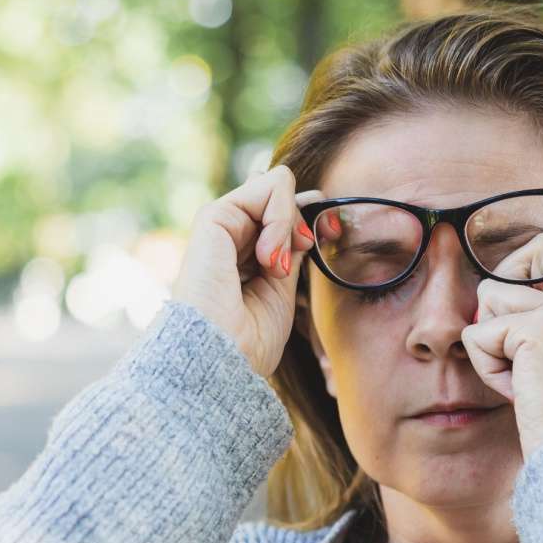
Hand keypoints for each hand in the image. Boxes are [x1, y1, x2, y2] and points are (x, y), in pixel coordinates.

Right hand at [171, 164, 322, 377]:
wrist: (223, 356)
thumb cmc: (250, 339)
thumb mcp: (281, 286)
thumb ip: (288, 247)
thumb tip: (305, 203)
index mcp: (240, 256)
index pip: (276, 211)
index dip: (305, 214)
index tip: (327, 234)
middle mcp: (228, 237)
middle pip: (281, 196)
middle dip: (302, 221)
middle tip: (298, 255)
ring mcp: (221, 225)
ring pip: (278, 186)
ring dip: (289, 225)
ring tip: (273, 266)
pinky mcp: (214, 216)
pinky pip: (269, 188)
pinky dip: (282, 220)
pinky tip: (267, 258)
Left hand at [459, 236, 542, 460]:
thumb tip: (519, 297)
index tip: (532, 316)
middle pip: (539, 250)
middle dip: (505, 284)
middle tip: (506, 332)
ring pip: (492, 292)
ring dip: (490, 339)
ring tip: (515, 375)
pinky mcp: (538, 330)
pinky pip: (479, 333)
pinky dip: (485, 367)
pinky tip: (513, 391)